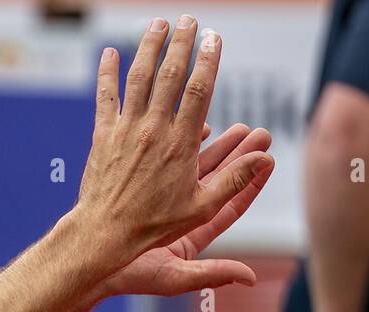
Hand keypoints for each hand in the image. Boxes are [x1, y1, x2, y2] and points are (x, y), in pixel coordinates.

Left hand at [73, 16, 274, 274]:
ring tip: (158, 24)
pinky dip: (106, 73)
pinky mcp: (103, 136)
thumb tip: (265, 160)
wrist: (105, 233)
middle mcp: (153, 130)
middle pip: (170, 75)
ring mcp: (126, 130)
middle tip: (189, 19)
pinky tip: (109, 53)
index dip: (208, 61)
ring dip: (149, 48)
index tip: (214, 39)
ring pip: (139, 79)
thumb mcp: (202, 208)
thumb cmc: (155, 226)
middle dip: (181, 43)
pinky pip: (105, 97)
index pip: (198, 91)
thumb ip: (234, 180)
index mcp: (180, 144)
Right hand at [102, 123, 274, 296]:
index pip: (230, 205)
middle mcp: (179, 215)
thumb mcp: (174, 277)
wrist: (87, 263)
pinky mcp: (139, 186)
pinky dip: (177, 142)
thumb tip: (251, 278)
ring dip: (214, 146)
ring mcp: (159, 200)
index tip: (269, 160)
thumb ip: (212, 274)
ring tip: (236, 124)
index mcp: (192, 234)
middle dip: (239, 156)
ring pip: (193, 166)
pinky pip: (162, 158)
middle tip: (259, 132)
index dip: (251, 184)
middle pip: (217, 180)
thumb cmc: (127, 276)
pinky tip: (194, 124)